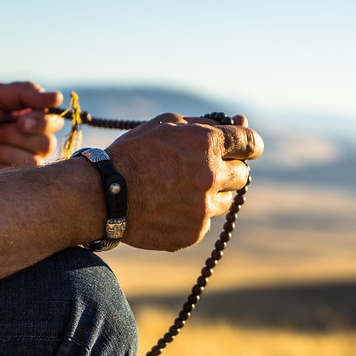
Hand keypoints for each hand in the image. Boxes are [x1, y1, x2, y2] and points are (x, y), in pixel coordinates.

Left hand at [0, 82, 64, 173]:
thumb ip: (25, 92)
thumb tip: (59, 98)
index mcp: (30, 120)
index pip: (54, 122)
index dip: (40, 123)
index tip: (20, 121)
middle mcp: (31, 143)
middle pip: (47, 143)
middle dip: (15, 137)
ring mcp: (22, 165)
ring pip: (34, 162)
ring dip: (5, 152)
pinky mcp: (11, 184)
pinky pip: (19, 179)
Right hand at [104, 113, 262, 250]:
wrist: (104, 196)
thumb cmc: (133, 154)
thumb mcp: (166, 125)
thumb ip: (206, 124)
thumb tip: (240, 123)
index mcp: (206, 145)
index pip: (251, 143)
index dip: (251, 145)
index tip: (248, 148)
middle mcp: (211, 177)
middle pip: (243, 175)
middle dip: (229, 169)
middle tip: (205, 169)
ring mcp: (203, 209)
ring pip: (225, 200)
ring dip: (212, 193)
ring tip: (179, 189)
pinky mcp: (194, 232)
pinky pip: (205, 221)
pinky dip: (193, 214)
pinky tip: (168, 207)